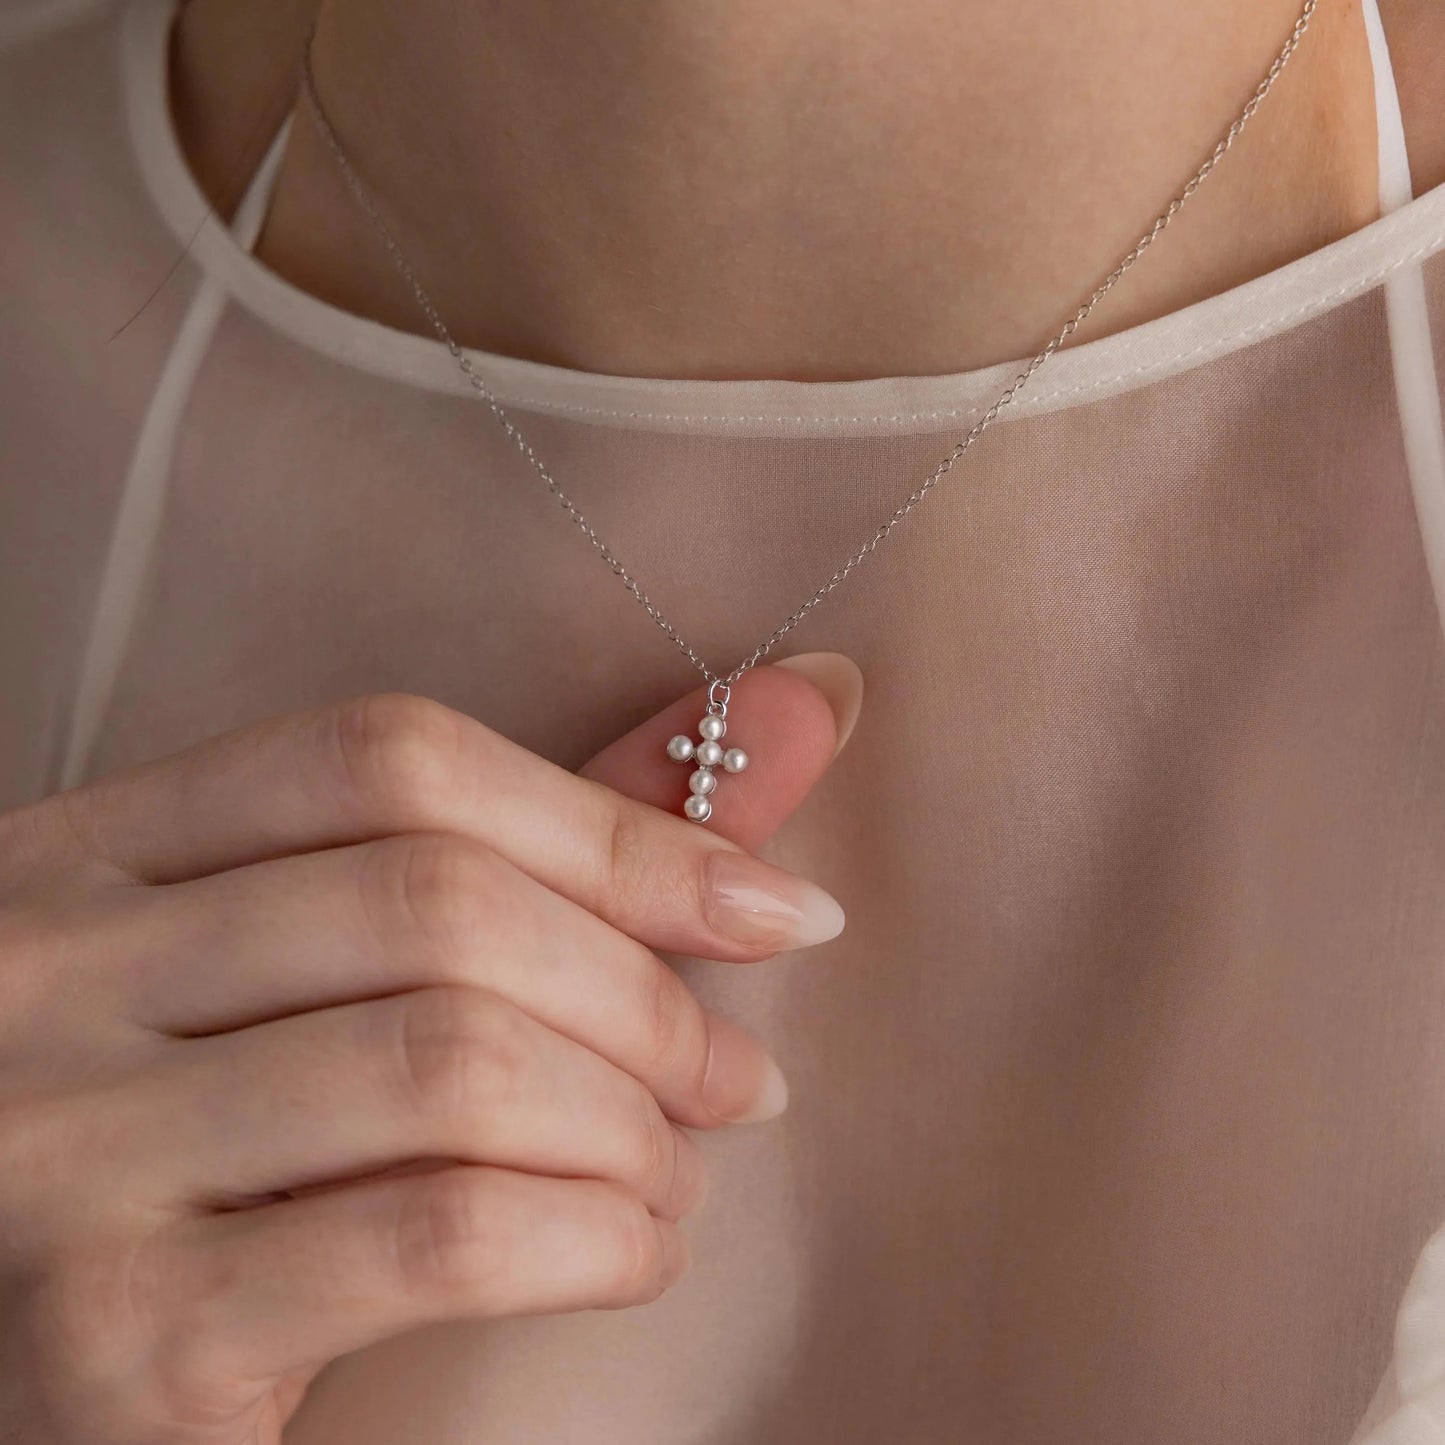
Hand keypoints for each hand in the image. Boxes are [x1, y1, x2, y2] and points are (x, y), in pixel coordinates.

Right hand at [0, 655, 856, 1442]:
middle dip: (646, 993)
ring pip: (452, 1060)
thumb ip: (542, 844)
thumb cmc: (202, 1153)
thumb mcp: (305, 979)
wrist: (28, 1375)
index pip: (389, 759)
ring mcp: (62, 1146)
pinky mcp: (116, 1332)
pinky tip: (632, 1254)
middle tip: (738, 1077)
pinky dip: (590, 1237)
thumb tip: (807, 704)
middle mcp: (49, 970)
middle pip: (438, 900)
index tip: (767, 904)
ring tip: (677, 1173)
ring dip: (631, 1123)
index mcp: (93, 854)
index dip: (611, 825)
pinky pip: (434, 1234)